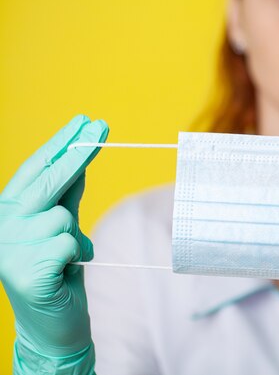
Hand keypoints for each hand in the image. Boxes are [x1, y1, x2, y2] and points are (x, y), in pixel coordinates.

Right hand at [0, 115, 107, 362]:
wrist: (54, 324)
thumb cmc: (59, 271)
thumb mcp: (62, 227)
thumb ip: (66, 197)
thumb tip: (80, 162)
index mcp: (8, 212)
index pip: (34, 170)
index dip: (60, 144)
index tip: (86, 121)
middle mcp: (2, 226)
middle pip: (45, 181)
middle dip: (76, 152)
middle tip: (100, 125)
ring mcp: (9, 250)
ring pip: (61, 216)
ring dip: (72, 235)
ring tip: (65, 259)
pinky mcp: (26, 272)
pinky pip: (69, 244)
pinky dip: (76, 254)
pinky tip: (65, 271)